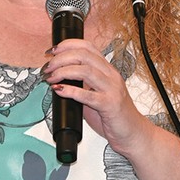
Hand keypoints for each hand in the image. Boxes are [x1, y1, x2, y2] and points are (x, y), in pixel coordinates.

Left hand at [43, 39, 152, 156]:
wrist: (132, 133)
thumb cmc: (113, 115)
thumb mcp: (95, 94)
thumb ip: (80, 85)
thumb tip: (56, 80)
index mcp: (107, 70)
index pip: (87, 46)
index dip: (67, 45)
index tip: (51, 52)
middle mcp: (110, 76)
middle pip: (83, 55)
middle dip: (60, 58)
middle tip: (47, 68)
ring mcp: (111, 89)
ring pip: (85, 70)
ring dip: (63, 72)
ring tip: (51, 78)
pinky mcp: (109, 105)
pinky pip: (87, 95)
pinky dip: (70, 91)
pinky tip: (59, 90)